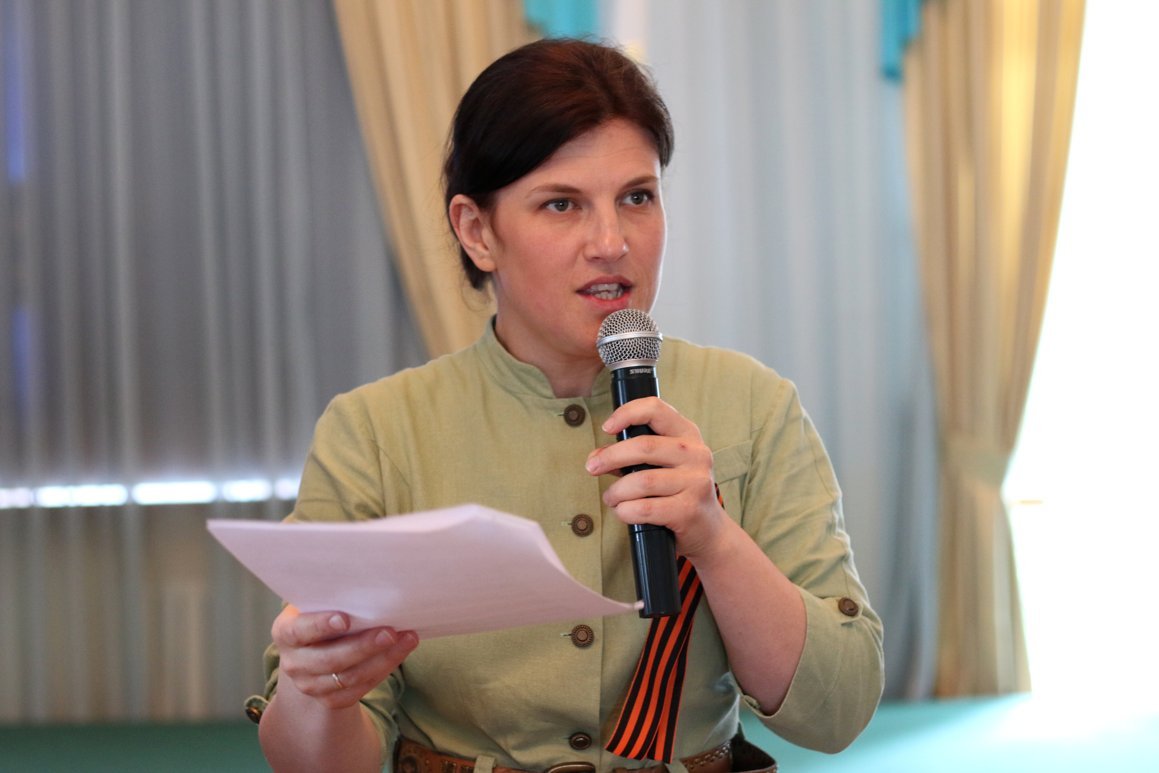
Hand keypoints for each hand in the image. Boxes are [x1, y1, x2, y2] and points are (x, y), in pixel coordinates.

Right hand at [271, 605, 417, 709]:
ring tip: (406, 639)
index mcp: (285, 632)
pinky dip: (383, 670)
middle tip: (391, 631)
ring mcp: (310, 685)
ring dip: (382, 659)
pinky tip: (400, 653)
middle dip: (363, 646)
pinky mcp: (330, 699)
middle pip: (330, 659)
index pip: (300, 630)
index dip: (321, 626)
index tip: (345, 619)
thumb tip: (367, 581)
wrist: (314, 650)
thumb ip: (333, 597)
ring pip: (349, 677)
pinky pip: (359, 690)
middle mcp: (293, 662)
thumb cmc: (321, 614)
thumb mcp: (318, 603)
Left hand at [585, 397, 728, 560]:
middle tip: (592, 467)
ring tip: (611, 497)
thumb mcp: (661, 466)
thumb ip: (629, 457)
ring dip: (617, 491)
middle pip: (643, 446)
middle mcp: (696, 454)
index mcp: (688, 434)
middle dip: (611, 457)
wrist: (709, 530)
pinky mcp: (688, 510)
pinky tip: (623, 511)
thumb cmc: (679, 492)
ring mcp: (695, 482)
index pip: (656, 409)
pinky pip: (644, 508)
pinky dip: (625, 511)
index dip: (627, 413)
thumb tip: (596, 456)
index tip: (607, 427)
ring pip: (641, 481)